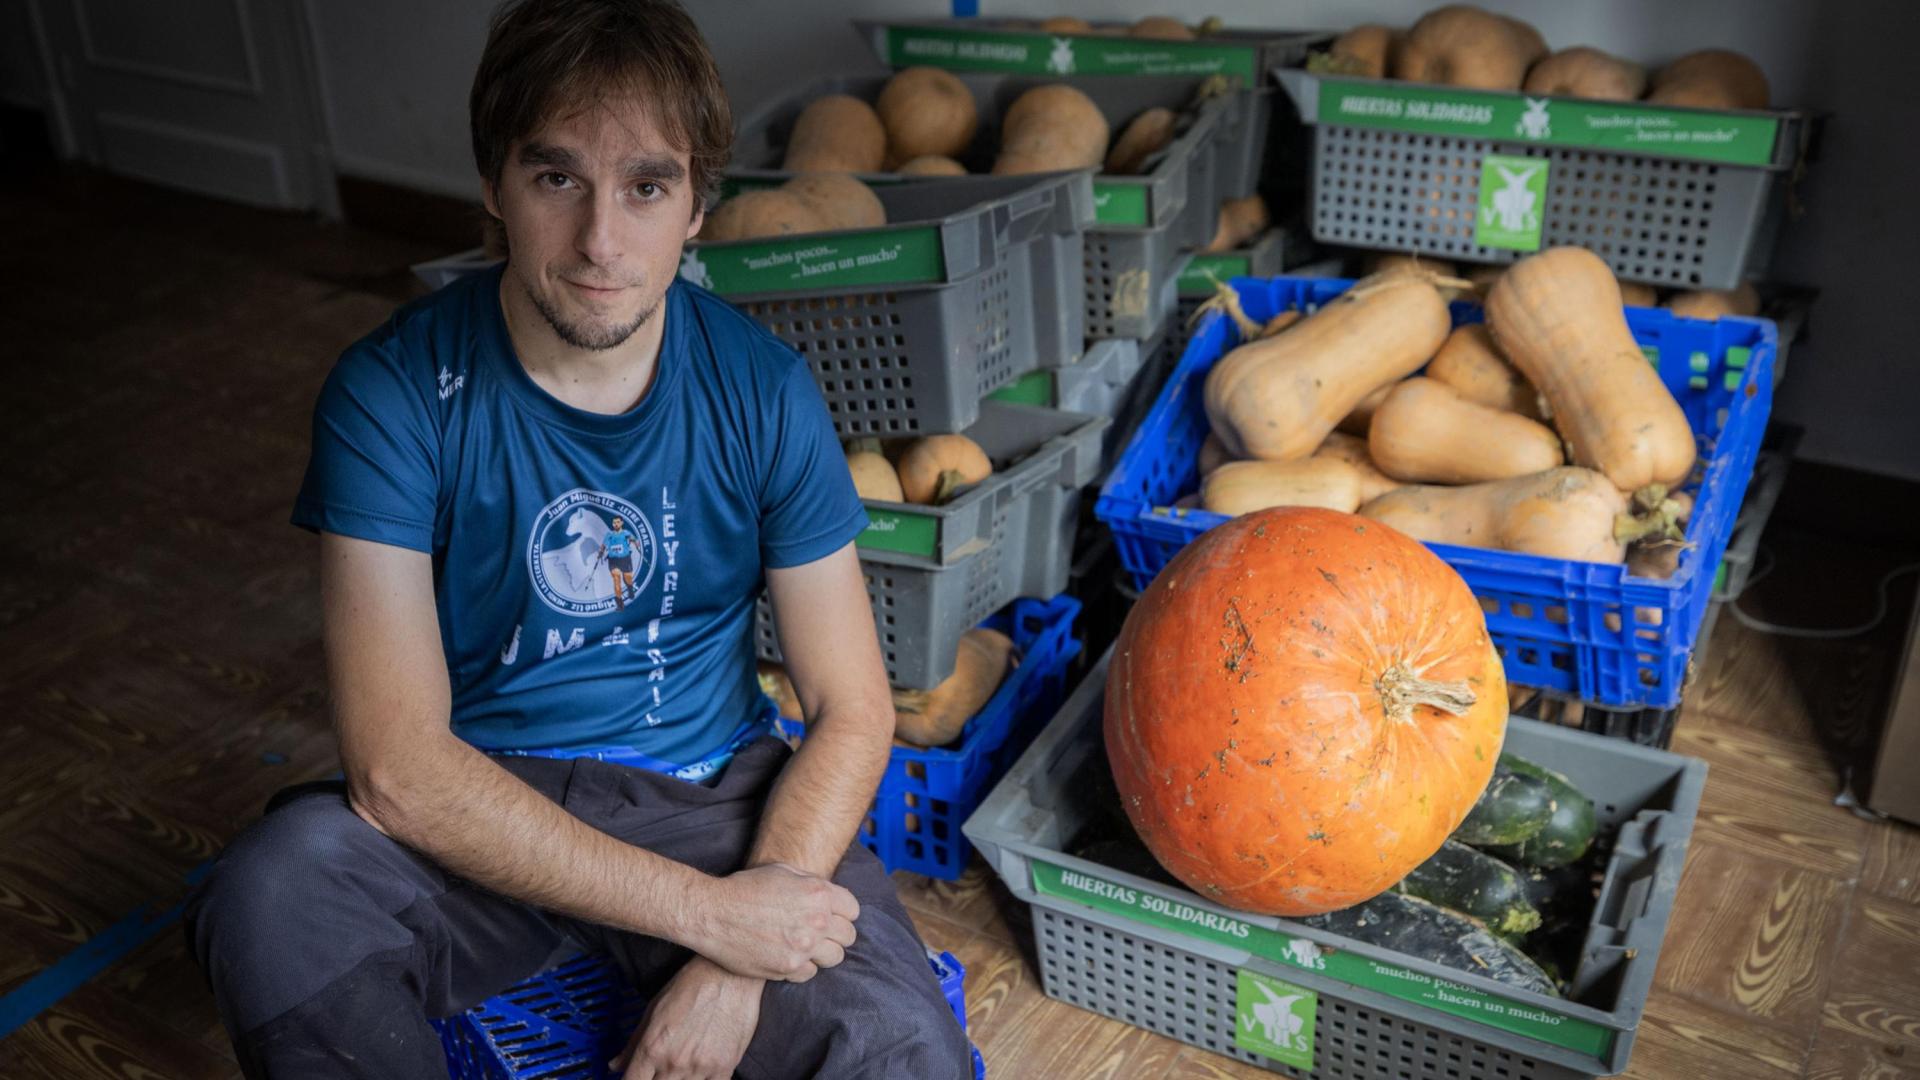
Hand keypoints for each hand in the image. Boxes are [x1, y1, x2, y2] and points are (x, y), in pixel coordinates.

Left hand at [612, 956, 761, 1079]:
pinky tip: (701, 1069)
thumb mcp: (654, 1008)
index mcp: (653, 1048)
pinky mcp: (725, 1067)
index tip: (635, 1077)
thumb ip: (634, 1042)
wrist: (731, 973)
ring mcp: (701, 1067)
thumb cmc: (694, 983)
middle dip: (655, 1079)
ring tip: (683, 1064)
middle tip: (661, 1067)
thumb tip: (616, 1064)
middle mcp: (675, 1062)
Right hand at [687, 862, 858, 980]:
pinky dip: (802, 967)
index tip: (832, 916)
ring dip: (823, 953)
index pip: (853, 910)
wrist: (713, 913)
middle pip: (848, 936)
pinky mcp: (787, 967)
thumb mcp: (783, 871)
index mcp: (819, 893)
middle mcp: (816, 920)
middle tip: (819, 933)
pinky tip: (788, 956)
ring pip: (834, 958)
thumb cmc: (745, 887)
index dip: (842, 913)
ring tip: (805, 946)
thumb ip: (812, 884)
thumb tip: (829, 897)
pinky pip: (810, 973)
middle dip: (836, 934)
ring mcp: (803, 947)